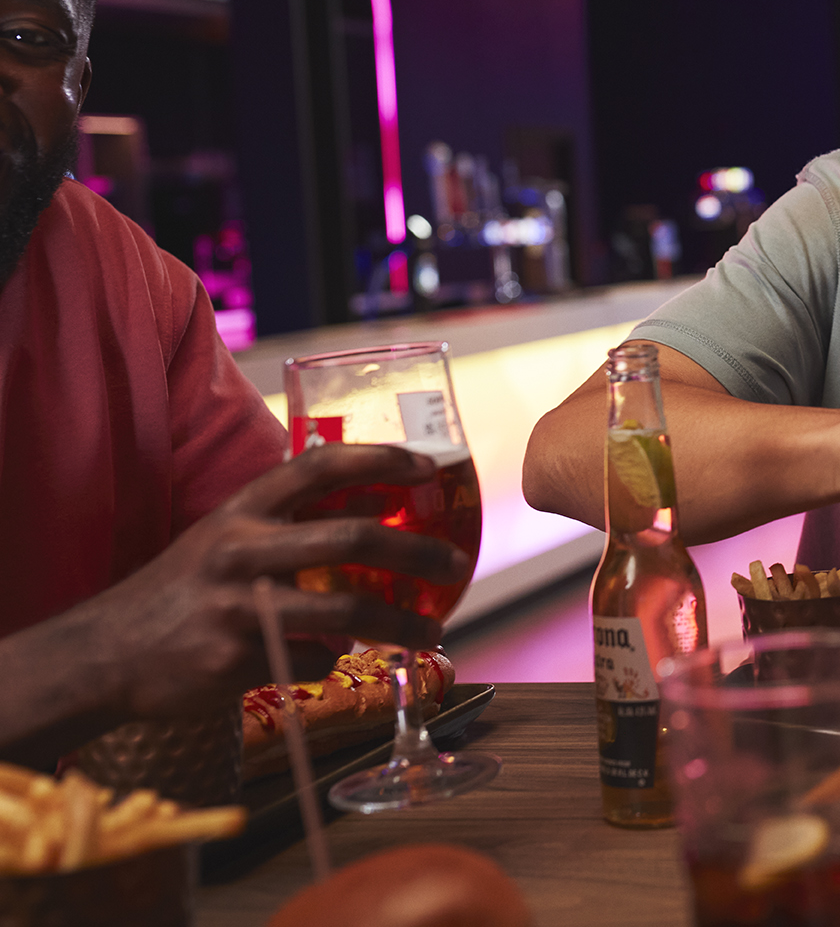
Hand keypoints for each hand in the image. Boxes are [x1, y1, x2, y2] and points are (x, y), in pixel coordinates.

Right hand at [73, 444, 472, 722]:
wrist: (103, 656)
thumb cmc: (181, 591)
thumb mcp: (223, 537)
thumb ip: (285, 526)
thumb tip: (372, 523)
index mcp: (242, 509)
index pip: (320, 465)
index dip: (380, 459)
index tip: (429, 466)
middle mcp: (242, 549)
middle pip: (354, 539)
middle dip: (418, 552)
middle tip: (456, 564)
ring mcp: (240, 607)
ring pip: (348, 613)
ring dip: (402, 624)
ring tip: (432, 630)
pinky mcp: (238, 660)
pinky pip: (312, 660)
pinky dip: (331, 660)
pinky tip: (329, 659)